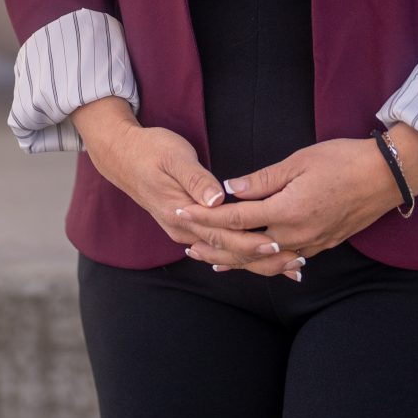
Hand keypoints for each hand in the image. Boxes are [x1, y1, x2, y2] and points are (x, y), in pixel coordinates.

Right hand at [71, 97, 299, 280]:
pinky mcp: (187, 226)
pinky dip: (240, 254)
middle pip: (226, 251)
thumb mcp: (174, 156)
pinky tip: (259, 258)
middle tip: (296, 265)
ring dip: (255, 261)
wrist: (121, 155)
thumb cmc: (150, 149)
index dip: (251, 241)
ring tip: (287, 268)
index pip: (222, 235)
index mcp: (181, 213)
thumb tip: (217, 198)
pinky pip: (217, 246)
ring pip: (223, 253)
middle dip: (261, 259)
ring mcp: (184, 230)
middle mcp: (182, 229)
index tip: (278, 245)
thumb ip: (196, 179)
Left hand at [177, 127, 417, 274]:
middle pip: (244, 247)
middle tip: (185, 244)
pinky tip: (253, 262)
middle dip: (212, 245)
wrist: (387, 176)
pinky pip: (285, 260)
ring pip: (264, 260)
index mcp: (286, 211)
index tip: (182, 214)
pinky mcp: (322, 245)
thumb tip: (229, 188)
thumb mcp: (299, 161)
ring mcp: (310, 244)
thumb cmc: (344, 160)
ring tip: (211, 259)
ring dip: (235, 259)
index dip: (205, 218)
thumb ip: (262, 179)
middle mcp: (295, 235)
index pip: (235, 220)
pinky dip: (263, 262)